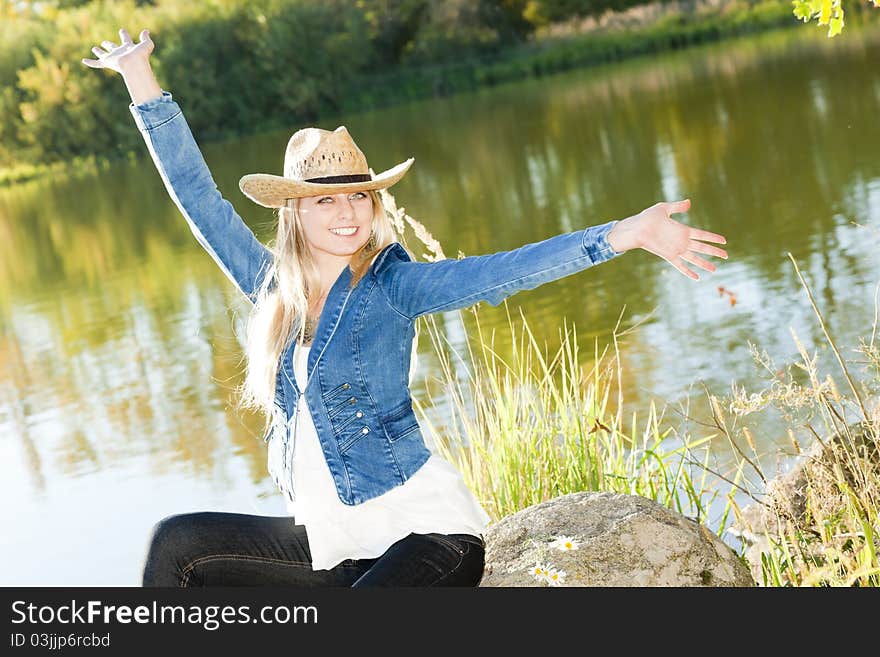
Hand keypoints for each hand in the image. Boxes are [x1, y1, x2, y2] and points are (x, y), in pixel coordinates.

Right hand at [81, 28, 153, 74]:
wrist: (135, 65)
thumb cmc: (141, 55)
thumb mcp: (146, 44)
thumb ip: (146, 37)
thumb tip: (146, 31)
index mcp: (128, 48)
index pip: (126, 40)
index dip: (124, 35)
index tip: (122, 31)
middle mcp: (120, 54)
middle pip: (113, 48)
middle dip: (109, 45)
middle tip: (104, 43)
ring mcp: (113, 58)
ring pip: (104, 55)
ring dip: (99, 52)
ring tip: (94, 49)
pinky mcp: (108, 63)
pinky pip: (97, 63)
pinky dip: (91, 62)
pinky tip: (84, 61)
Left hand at [608, 199, 727, 280]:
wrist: (636, 228)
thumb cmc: (648, 217)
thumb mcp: (663, 208)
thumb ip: (677, 207)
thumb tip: (689, 202)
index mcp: (683, 230)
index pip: (702, 234)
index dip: (713, 238)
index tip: (724, 240)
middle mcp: (681, 241)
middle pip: (702, 247)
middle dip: (714, 252)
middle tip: (726, 256)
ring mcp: (676, 249)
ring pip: (694, 258)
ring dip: (704, 264)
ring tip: (715, 269)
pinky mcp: (668, 256)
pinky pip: (680, 266)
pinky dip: (688, 271)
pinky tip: (697, 278)